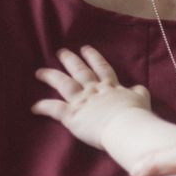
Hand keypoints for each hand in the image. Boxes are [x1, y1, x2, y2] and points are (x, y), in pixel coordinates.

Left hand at [32, 46, 151, 151]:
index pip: (101, 68)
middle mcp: (94, 90)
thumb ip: (138, 92)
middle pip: (80, 72)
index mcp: (111, 87)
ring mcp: (82, 101)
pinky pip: (54, 109)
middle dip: (70, 61)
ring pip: (63, 84)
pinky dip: (43, 107)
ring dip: (51, 76)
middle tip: (61, 52)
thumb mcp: (142, 99)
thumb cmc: (137, 115)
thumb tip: (138, 88)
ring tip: (40, 72)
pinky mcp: (72, 115)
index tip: (85, 49)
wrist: (127, 126)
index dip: (93, 58)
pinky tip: (34, 107)